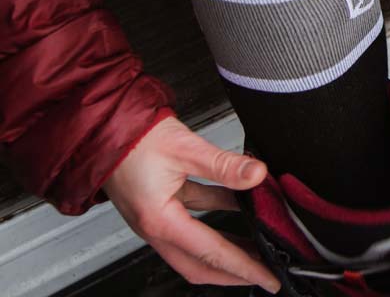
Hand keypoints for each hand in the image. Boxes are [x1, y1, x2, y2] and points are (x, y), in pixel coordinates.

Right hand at [104, 116, 280, 292]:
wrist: (105, 129)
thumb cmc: (135, 140)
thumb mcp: (186, 148)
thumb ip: (224, 165)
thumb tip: (256, 175)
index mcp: (161, 221)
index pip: (212, 253)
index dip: (244, 266)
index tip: (267, 276)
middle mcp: (157, 228)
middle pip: (201, 265)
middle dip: (235, 273)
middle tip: (265, 273)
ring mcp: (158, 219)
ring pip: (197, 246)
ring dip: (227, 249)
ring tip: (258, 246)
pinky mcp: (161, 205)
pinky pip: (194, 220)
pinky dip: (217, 218)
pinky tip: (240, 206)